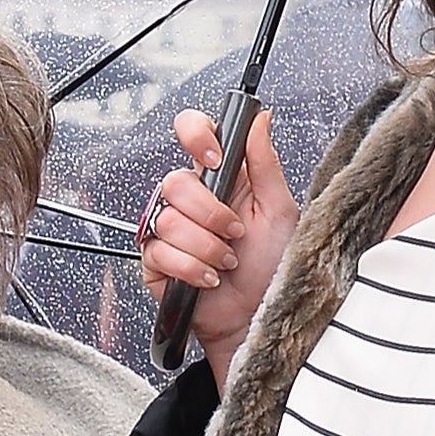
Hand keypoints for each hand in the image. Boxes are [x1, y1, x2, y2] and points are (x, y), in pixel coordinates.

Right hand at [140, 107, 297, 389]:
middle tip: (236, 234)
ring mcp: (168, 230)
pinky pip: (160, 252)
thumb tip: (259, 118)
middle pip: (174, 182)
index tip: (215, 159)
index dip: (195, 136)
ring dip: (207, 247)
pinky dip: (192, 268)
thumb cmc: (273, 267)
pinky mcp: (155, 261)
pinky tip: (209, 278)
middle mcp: (190, 200)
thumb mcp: (279, 210)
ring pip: (168, 220)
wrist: (258, 318)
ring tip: (226, 262)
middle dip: (211, 214)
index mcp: (220, 177)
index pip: (192, 132)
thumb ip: (265, 163)